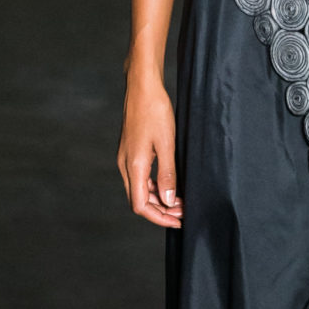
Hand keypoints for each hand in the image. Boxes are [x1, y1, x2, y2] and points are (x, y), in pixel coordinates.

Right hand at [117, 78, 182, 227]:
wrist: (142, 87)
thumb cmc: (155, 111)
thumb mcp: (166, 144)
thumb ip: (167, 174)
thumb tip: (167, 200)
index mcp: (133, 166)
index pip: (140, 205)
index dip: (159, 218)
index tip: (178, 221)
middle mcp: (125, 165)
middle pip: (139, 200)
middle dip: (161, 211)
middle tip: (183, 213)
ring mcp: (126, 158)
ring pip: (139, 189)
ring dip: (158, 199)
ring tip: (180, 201)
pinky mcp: (131, 151)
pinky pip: (140, 177)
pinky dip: (154, 186)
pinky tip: (169, 185)